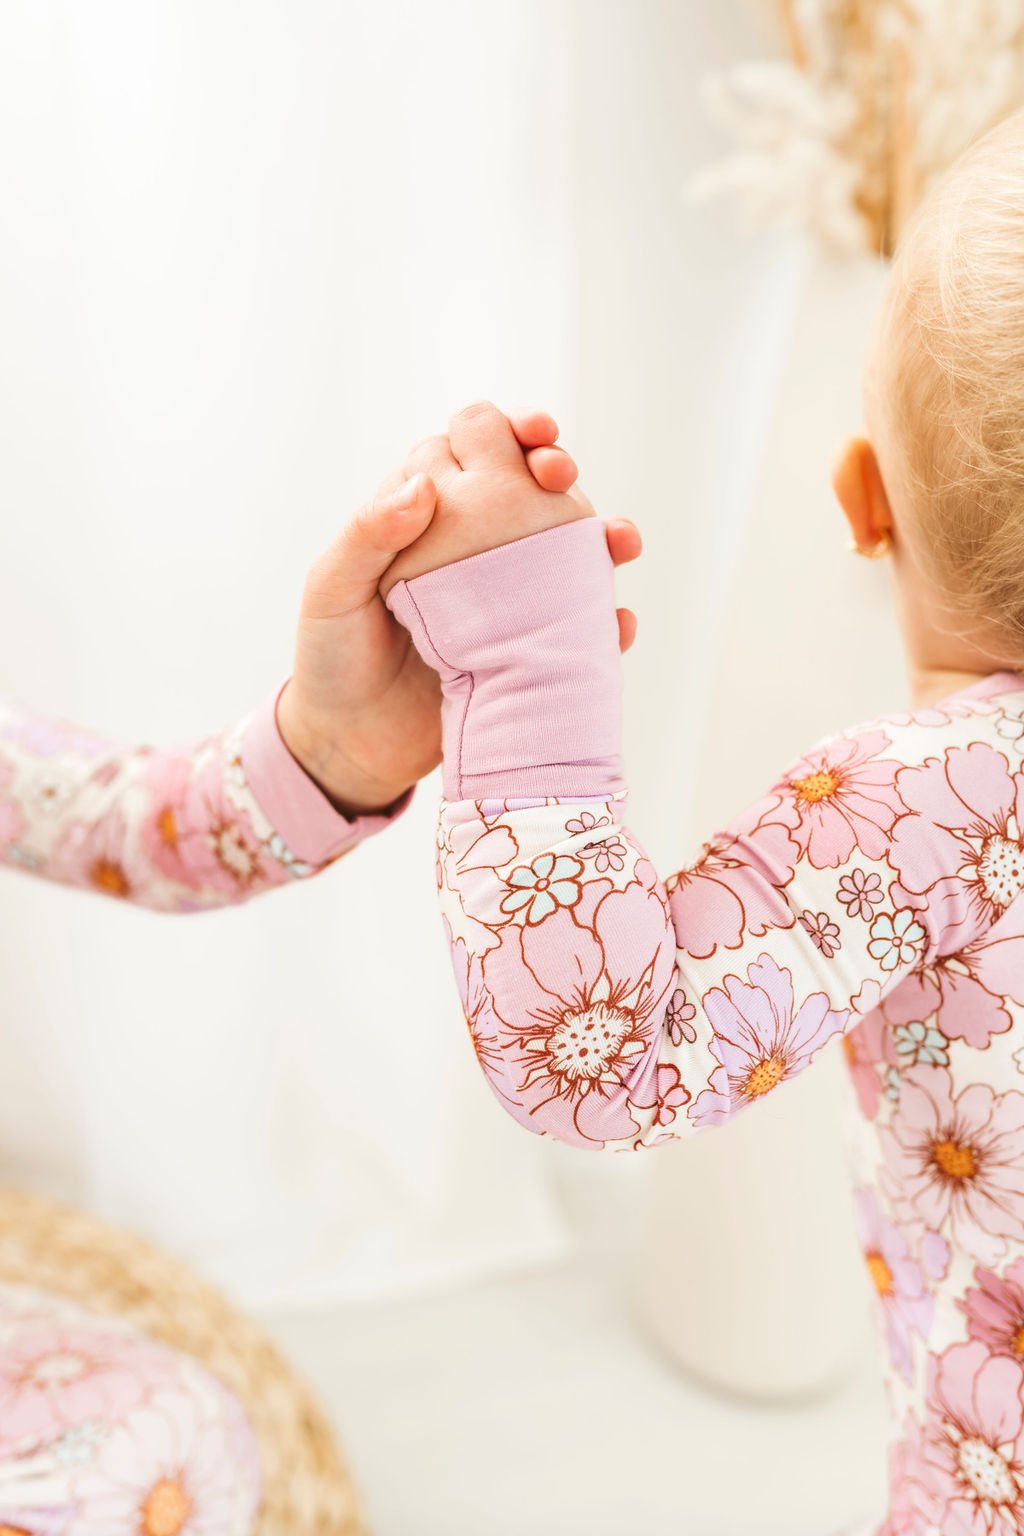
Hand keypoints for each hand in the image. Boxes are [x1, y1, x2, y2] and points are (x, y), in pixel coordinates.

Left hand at [277, 408, 640, 816]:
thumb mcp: (333, 593)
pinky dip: (608, 621)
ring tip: (620, 543)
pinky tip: (618, 623)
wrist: (351, 746)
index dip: (509, 432)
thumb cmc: (332, 660)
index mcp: (427, 517)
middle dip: (559, 471)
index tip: (530, 434)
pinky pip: (581, 628)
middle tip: (561, 477)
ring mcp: (509, 600)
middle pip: (532, 492)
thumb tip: (424, 484)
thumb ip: (366, 537)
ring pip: (569, 553)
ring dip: (604, 538)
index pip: (476, 452)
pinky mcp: (531, 649)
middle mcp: (475, 547)